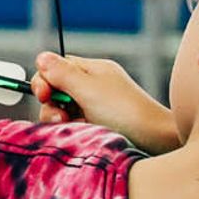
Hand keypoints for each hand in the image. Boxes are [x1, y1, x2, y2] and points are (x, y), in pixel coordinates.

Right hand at [32, 53, 180, 151]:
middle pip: (55, 93)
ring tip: (74, 128)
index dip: (45, 81)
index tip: (45, 95)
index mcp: (92, 71)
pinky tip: (82, 136)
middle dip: (52, 106)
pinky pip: (73, 128)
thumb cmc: (127, 112)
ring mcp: (95, 109)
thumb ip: (61, 74)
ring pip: (62, 113)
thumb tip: (41, 57)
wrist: (157, 141)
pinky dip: (73, 132)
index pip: (56, 69)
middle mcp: (93, 88)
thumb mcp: (89, 89)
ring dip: (61, 121)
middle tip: (61, 118)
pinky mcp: (97, 128)